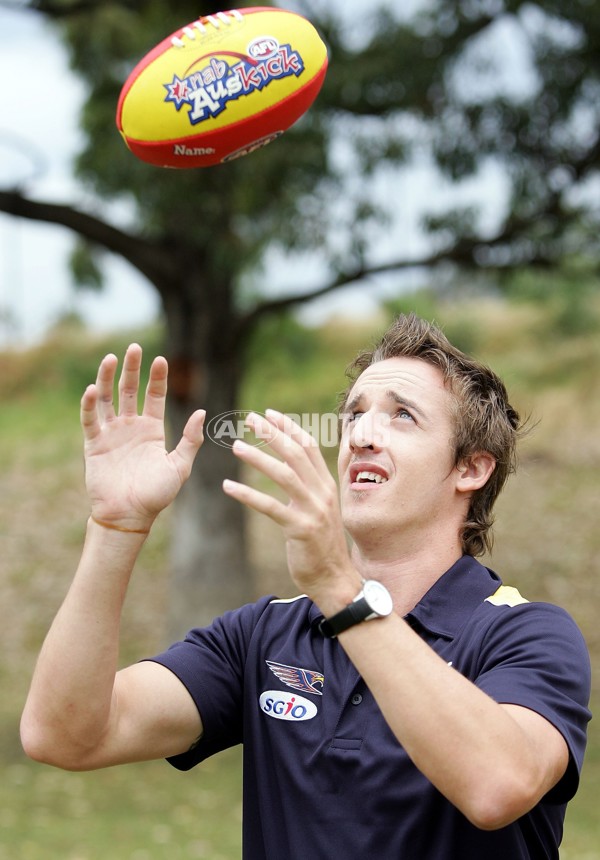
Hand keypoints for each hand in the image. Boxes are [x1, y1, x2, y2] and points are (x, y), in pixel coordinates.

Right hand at [80, 344, 204, 531]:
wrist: (130, 515)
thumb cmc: (157, 495)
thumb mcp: (180, 466)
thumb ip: (190, 439)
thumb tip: (202, 411)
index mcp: (152, 430)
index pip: (154, 396)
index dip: (157, 378)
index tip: (161, 359)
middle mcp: (130, 427)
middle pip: (129, 390)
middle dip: (131, 368)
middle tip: (133, 347)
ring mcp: (111, 434)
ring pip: (107, 398)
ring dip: (106, 378)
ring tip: (110, 358)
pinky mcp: (94, 444)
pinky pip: (90, 420)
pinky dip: (90, 404)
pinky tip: (92, 388)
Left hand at [223, 410, 359, 603]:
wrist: (334, 577)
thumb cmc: (321, 543)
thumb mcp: (320, 509)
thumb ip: (309, 488)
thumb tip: (293, 467)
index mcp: (326, 485)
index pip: (309, 446)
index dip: (289, 427)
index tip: (269, 413)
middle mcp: (322, 493)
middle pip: (296, 453)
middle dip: (273, 433)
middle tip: (250, 419)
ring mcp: (313, 510)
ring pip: (284, 475)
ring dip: (259, 458)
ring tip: (236, 446)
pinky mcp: (300, 529)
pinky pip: (270, 507)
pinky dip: (248, 495)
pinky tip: (229, 487)